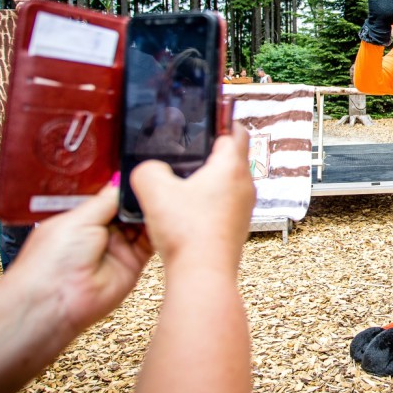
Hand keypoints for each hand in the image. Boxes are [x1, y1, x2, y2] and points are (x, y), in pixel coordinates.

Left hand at [10, 184, 153, 333]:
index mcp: (83, 219)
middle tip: (157, 184)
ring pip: (143, 225)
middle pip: (130, 210)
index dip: (127, 188)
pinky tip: (165, 217)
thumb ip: (106, 200)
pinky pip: (151, 244)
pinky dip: (159, 231)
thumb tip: (122, 181)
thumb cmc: (53, 260)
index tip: (143, 175)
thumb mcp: (78, 218)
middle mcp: (102, 234)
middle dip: (142, 199)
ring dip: (152, 213)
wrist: (55, 301)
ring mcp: (118, 249)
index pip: (112, 198)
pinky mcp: (133, 264)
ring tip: (163, 198)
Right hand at [130, 122, 255, 275]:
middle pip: (232, 156)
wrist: (203, 275)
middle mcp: (245, 185)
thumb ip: (147, 169)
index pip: (236, 129)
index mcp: (231, 166)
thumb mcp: (154, 190)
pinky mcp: (237, 227)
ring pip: (228, 181)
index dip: (221, 119)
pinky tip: (186, 209)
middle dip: (210, 151)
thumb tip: (150, 169)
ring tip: (182, 181)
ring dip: (209, 178)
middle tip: (186, 150)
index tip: (207, 117)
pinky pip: (224, 203)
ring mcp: (243, 208)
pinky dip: (209, 201)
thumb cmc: (188, 233)